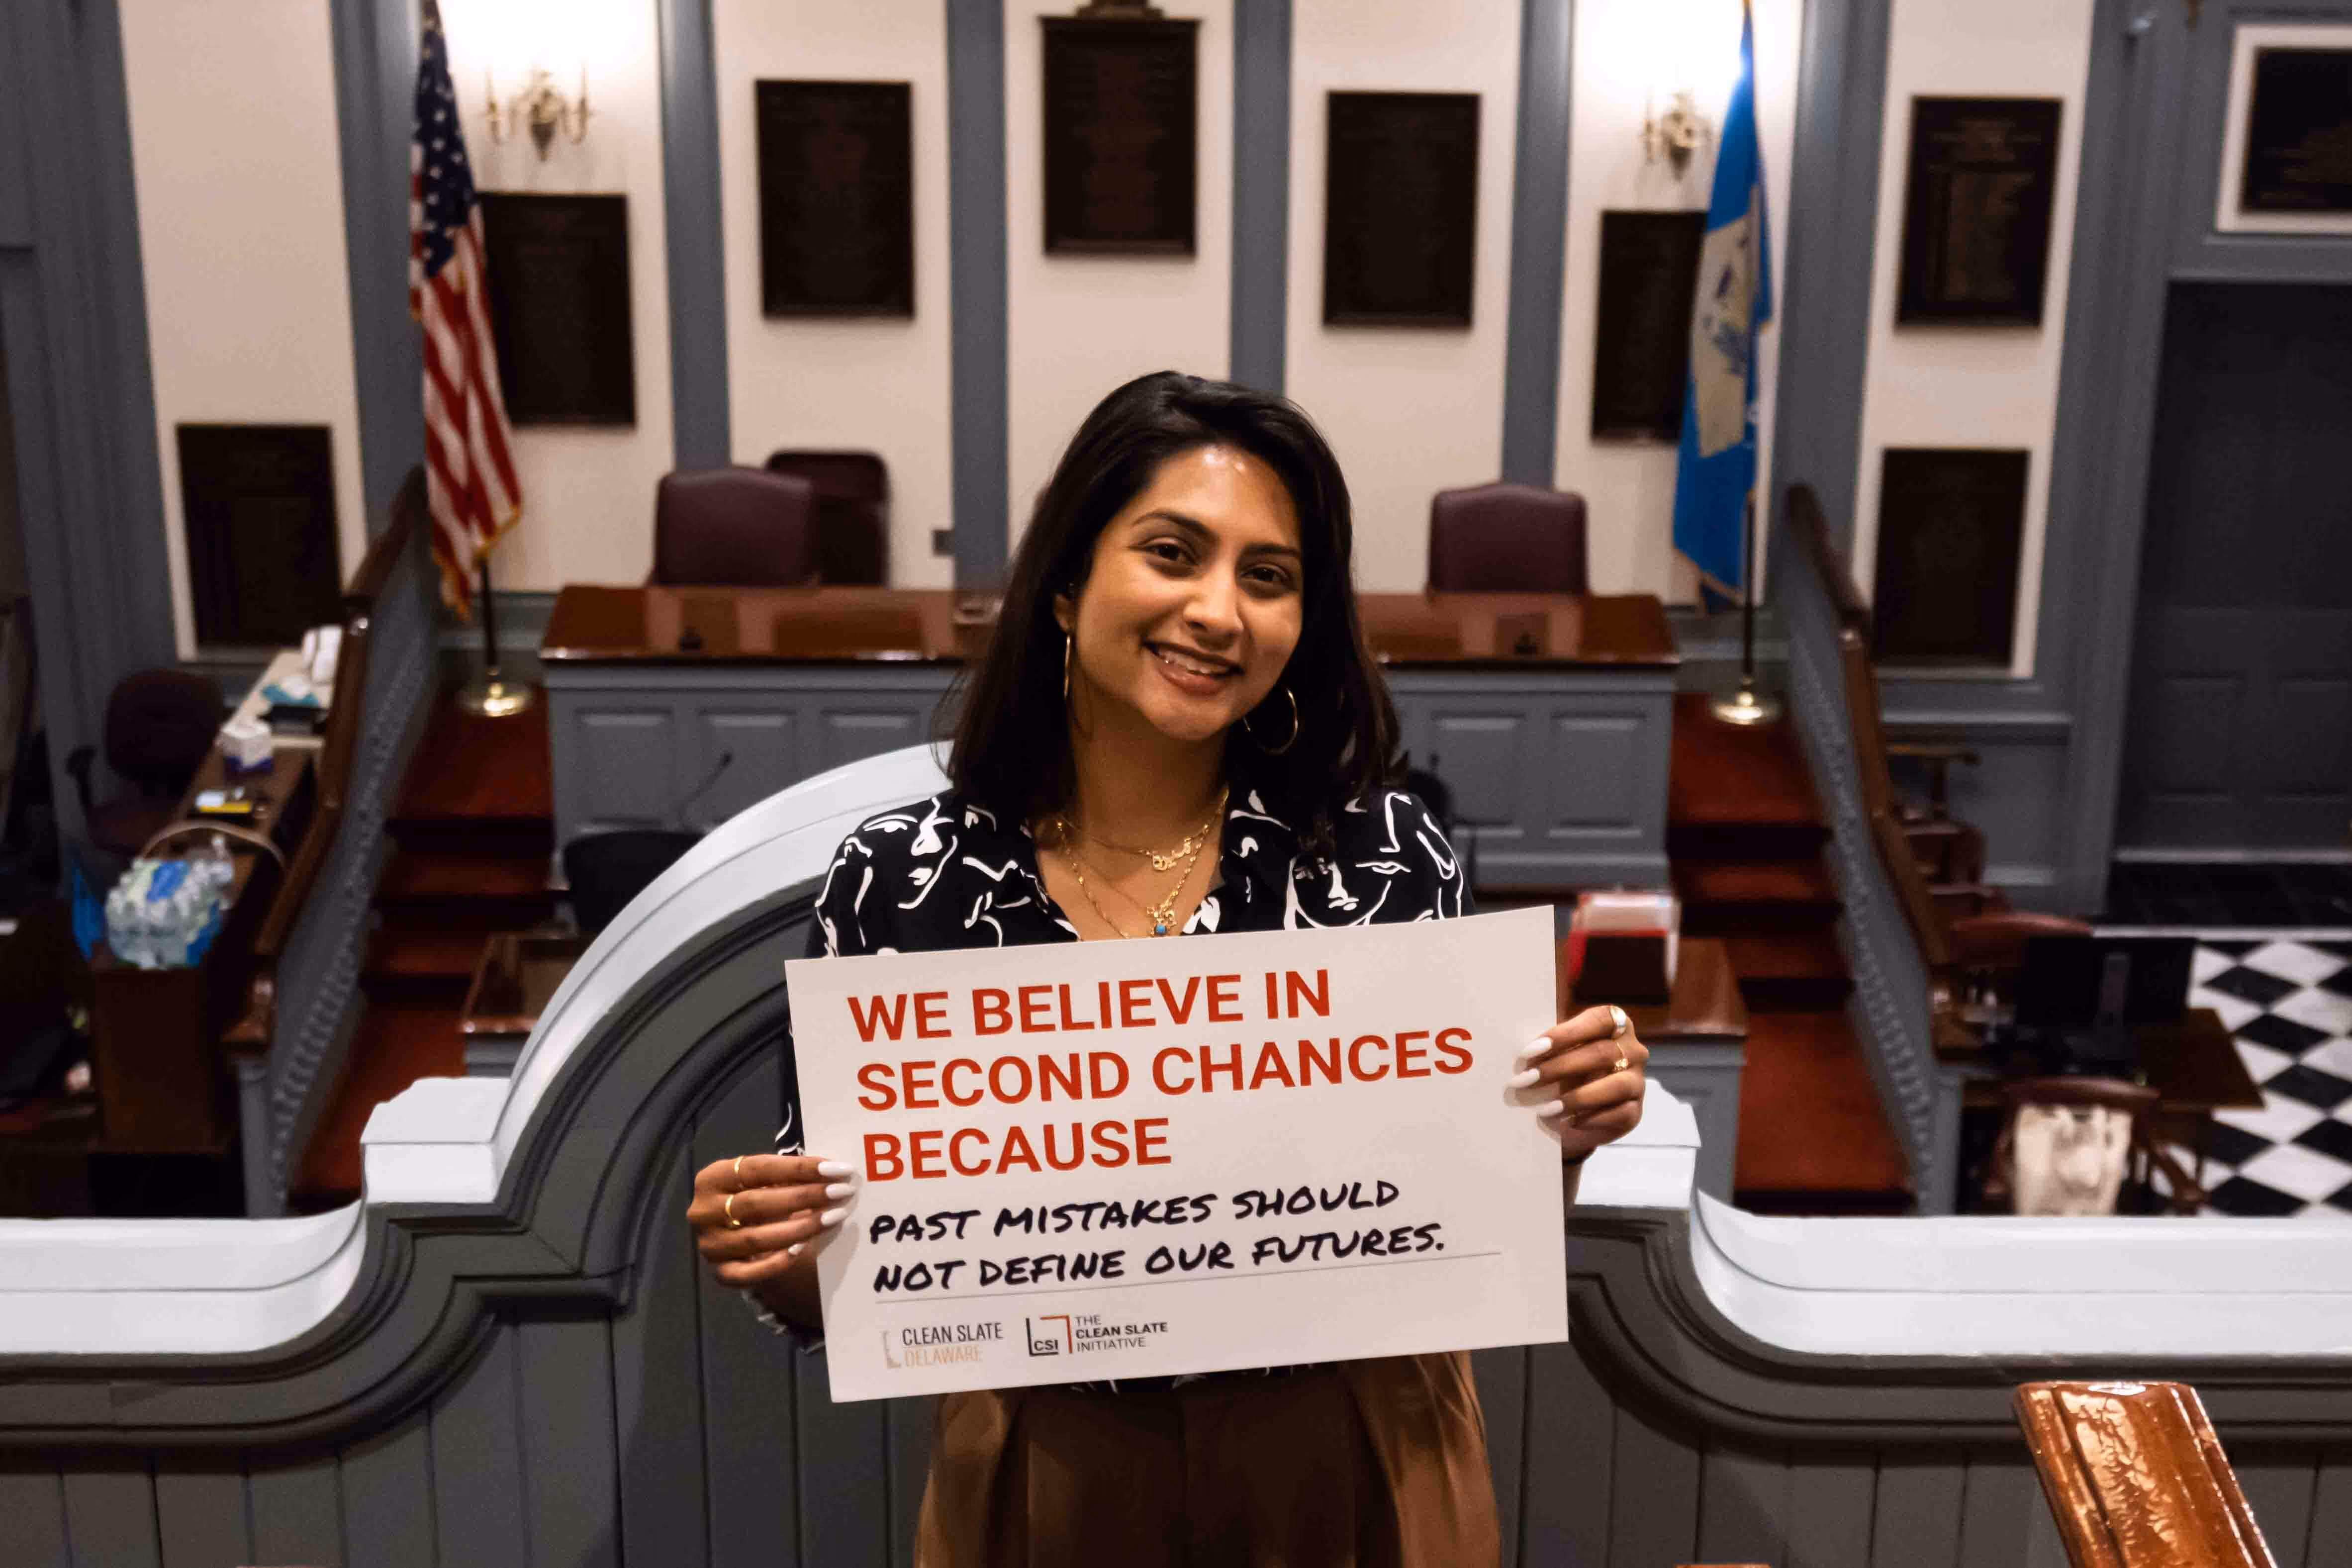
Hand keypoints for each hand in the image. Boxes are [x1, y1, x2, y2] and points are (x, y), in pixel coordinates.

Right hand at [688, 1152, 858, 1288]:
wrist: (736, 1235)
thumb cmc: (758, 1197)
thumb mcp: (767, 1181)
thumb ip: (790, 1175)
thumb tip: (834, 1170)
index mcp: (712, 1178)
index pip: (757, 1169)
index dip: (798, 1168)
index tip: (835, 1168)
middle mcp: (704, 1211)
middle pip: (756, 1203)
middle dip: (804, 1196)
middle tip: (841, 1192)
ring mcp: (710, 1245)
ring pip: (755, 1239)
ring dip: (800, 1228)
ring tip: (834, 1217)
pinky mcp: (720, 1273)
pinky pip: (749, 1274)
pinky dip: (777, 1262)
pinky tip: (803, 1249)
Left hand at [1508, 1005, 1648, 1163]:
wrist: (1575, 1112)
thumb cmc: (1563, 1071)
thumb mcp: (1557, 1053)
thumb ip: (1549, 1045)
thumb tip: (1523, 1051)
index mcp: (1616, 1024)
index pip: (1598, 1020)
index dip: (1565, 1034)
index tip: (1530, 1051)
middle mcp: (1633, 1050)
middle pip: (1602, 1053)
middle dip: (1559, 1068)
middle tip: (1525, 1080)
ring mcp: (1637, 1082)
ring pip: (1615, 1085)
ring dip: (1576, 1097)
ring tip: (1544, 1108)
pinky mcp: (1635, 1112)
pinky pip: (1619, 1113)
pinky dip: (1589, 1118)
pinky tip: (1566, 1121)